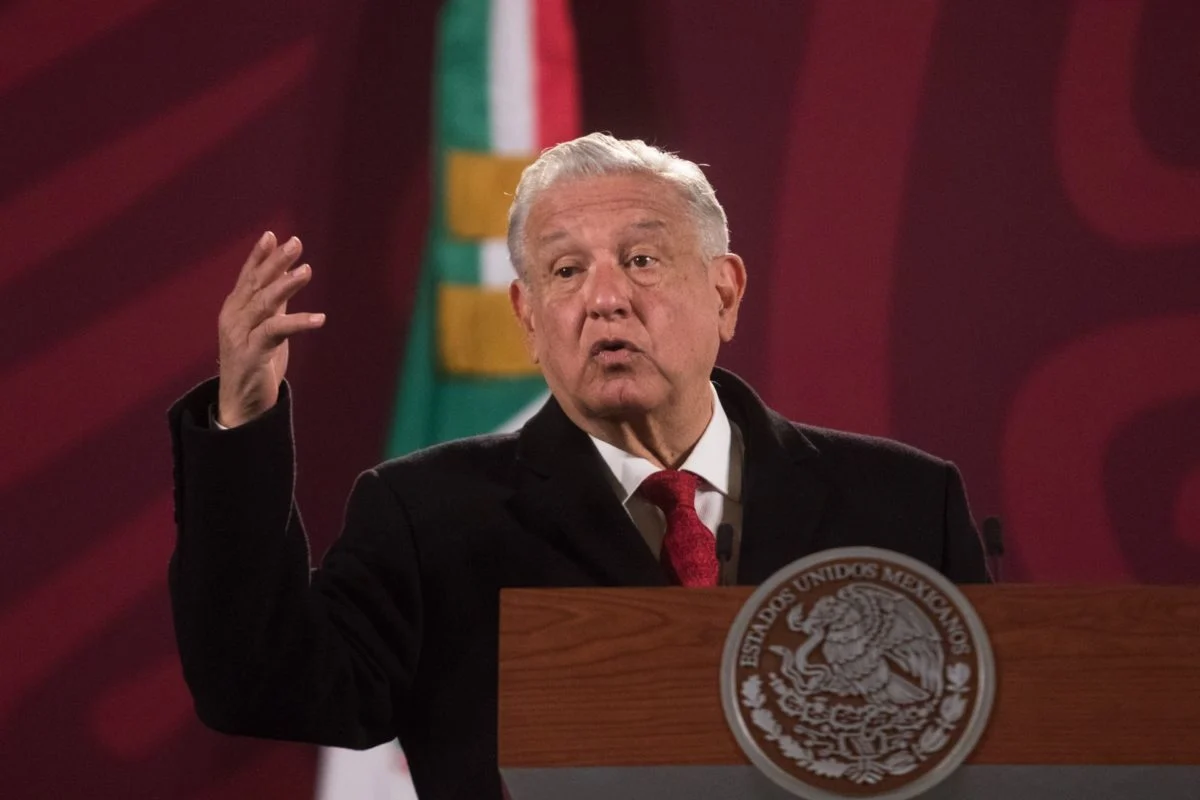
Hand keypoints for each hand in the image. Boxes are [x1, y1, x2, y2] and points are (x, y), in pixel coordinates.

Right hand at [216, 231, 325, 426]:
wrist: (241, 405)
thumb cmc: (255, 364)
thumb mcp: (265, 328)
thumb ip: (274, 304)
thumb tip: (288, 276)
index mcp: (235, 310)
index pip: (247, 277)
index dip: (259, 256)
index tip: (272, 235)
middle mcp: (234, 319)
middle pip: (256, 285)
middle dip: (276, 262)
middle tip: (295, 243)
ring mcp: (240, 336)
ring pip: (264, 304)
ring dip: (286, 285)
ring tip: (307, 270)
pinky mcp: (253, 354)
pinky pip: (276, 332)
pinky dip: (298, 322)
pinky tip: (320, 318)